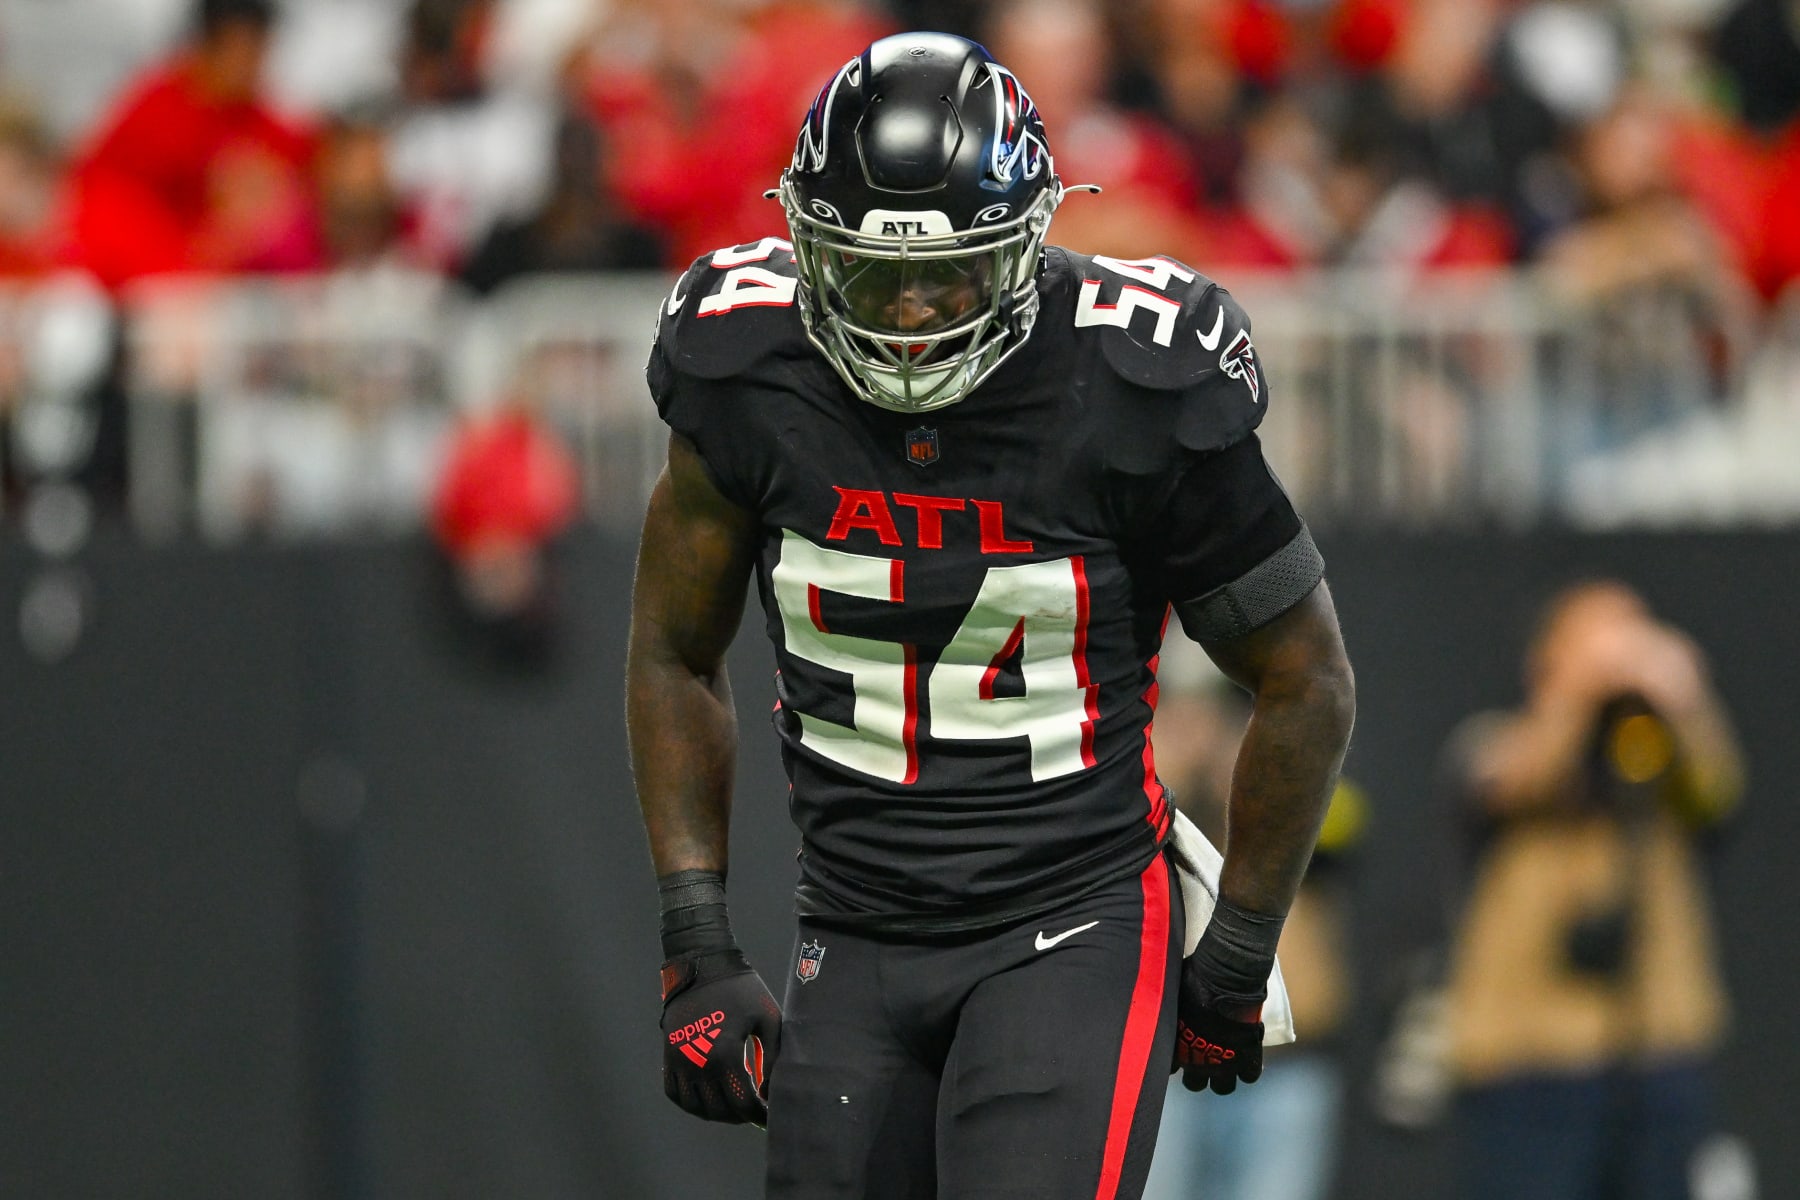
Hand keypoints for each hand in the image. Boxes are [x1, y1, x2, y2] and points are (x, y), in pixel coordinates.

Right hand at [660, 948, 781, 1123]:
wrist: (703, 964)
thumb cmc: (742, 989)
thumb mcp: (768, 1018)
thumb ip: (773, 1058)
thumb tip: (768, 1092)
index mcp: (725, 1053)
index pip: (743, 1103)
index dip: (759, 1115)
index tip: (770, 1115)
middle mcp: (698, 1062)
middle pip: (720, 1110)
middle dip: (741, 1116)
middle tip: (755, 1109)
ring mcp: (679, 1060)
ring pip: (695, 1107)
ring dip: (717, 1113)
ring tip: (734, 1106)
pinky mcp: (669, 1054)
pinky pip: (674, 1092)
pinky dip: (691, 1103)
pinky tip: (708, 1098)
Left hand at [1173, 961, 1264, 1094]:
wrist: (1226, 983)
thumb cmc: (1194, 985)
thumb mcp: (1174, 998)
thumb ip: (1170, 1012)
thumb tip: (1162, 1004)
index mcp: (1178, 1050)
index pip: (1171, 1069)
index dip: (1177, 1060)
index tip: (1181, 1051)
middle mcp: (1199, 1063)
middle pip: (1195, 1084)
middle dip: (1197, 1073)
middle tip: (1202, 1058)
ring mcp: (1225, 1065)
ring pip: (1223, 1088)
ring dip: (1223, 1076)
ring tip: (1225, 1061)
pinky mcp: (1248, 1060)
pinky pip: (1249, 1077)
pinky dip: (1248, 1069)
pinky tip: (1245, 1056)